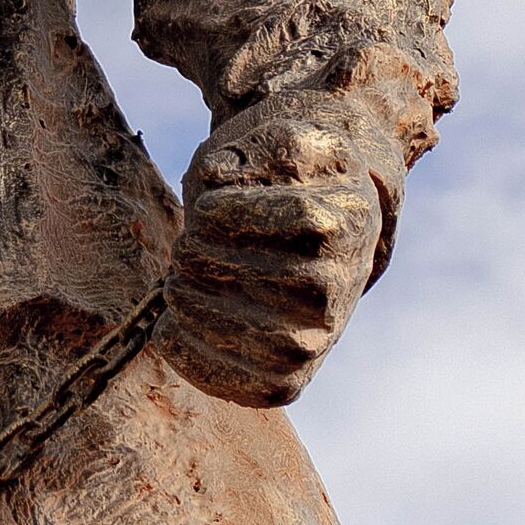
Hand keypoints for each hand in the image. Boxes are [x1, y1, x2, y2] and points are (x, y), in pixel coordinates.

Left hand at [160, 165, 385, 407]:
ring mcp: (313, 344)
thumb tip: (218, 174)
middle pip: (221, 265)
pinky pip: (212, 375)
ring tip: (190, 273)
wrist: (317, 242)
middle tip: (198, 241)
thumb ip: (262, 144)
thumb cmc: (286, 182)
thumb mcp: (285, 140)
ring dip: (179, 289)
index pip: (275, 218)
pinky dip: (176, 341)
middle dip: (193, 245)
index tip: (208, 206)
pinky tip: (176, 317)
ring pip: (209, 318)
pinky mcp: (283, 384)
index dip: (219, 207)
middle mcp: (338, 291)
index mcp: (348, 224)